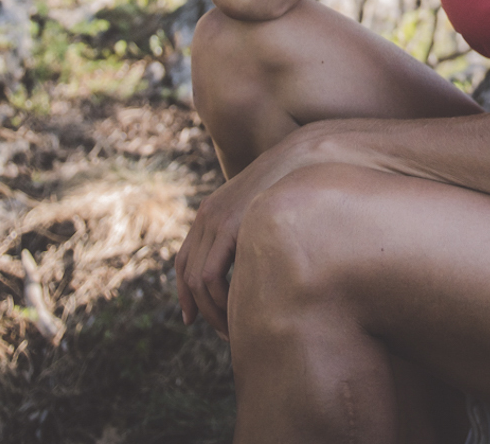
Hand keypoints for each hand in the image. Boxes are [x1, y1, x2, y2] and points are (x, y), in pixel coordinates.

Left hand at [173, 126, 343, 337]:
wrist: (305, 158)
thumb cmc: (295, 186)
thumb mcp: (266, 209)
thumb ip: (255, 230)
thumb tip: (262, 258)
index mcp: (211, 213)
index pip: (185, 261)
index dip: (186, 292)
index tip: (193, 317)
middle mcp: (206, 216)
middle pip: (187, 274)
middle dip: (200, 308)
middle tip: (221, 331)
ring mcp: (216, 220)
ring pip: (198, 281)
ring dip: (211, 311)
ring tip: (232, 331)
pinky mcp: (230, 227)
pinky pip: (212, 276)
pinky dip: (218, 301)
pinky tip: (238, 314)